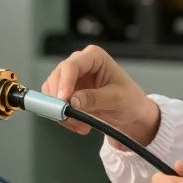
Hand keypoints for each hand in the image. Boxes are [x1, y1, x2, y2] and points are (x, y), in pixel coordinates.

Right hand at [41, 45, 160, 146]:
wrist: (131, 114)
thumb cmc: (130, 100)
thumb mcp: (116, 99)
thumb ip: (94, 99)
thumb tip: (73, 101)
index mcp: (94, 57)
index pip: (72, 65)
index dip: (65, 82)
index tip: (64, 99)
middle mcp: (80, 65)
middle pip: (57, 77)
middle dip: (61, 100)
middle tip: (69, 116)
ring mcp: (71, 79)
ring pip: (52, 92)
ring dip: (62, 112)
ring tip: (80, 124)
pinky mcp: (67, 94)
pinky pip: (54, 105)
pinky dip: (63, 118)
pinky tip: (79, 124)